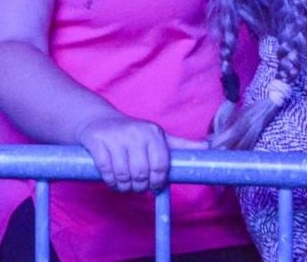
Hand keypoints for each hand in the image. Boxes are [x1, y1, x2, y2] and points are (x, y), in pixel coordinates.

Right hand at [75, 113, 194, 193]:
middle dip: (139, 187)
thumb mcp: (157, 136)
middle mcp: (135, 133)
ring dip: (124, 186)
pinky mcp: (97, 141)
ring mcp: (115, 137)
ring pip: (123, 175)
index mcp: (153, 133)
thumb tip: (209, 148)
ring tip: (125, 183)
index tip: (154, 185)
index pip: (160, 166)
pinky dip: (110, 181)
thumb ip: (181, 145)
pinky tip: (112, 179)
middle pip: (140, 174)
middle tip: (137, 186)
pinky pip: (106, 171)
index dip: (157, 181)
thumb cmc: (133, 132)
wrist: (99, 120)